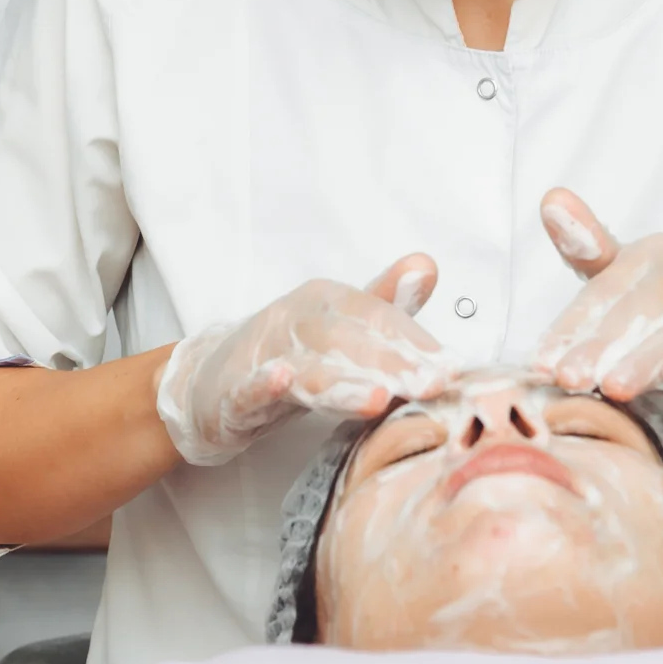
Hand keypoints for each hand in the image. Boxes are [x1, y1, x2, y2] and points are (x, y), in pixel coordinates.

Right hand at [155, 255, 456, 465]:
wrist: (209, 385)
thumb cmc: (289, 354)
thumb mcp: (340, 327)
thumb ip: (384, 301)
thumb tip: (426, 264)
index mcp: (326, 301)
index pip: (377, 315)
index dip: (416, 340)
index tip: (453, 366)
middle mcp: (295, 318)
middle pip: (348, 340)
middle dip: (393, 364)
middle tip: (431, 385)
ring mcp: (262, 352)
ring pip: (307, 368)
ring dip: (342, 382)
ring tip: (377, 399)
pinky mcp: (232, 389)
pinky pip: (249, 385)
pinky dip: (263, 383)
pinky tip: (281, 381)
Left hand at [533, 190, 662, 407]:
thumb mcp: (639, 279)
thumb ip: (591, 251)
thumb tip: (550, 200)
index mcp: (655, 252)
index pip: (605, 290)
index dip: (572, 325)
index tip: (541, 360)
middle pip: (642, 308)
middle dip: (602, 345)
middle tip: (568, 378)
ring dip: (648, 358)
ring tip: (615, 386)